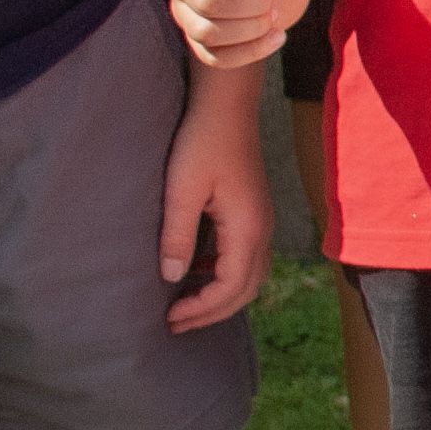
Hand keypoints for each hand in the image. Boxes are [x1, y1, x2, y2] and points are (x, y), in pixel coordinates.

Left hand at [158, 69, 272, 332]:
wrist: (227, 105)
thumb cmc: (202, 142)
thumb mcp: (181, 190)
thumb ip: (177, 236)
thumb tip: (172, 277)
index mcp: (247, 228)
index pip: (230, 288)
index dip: (201, 309)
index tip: (169, 317)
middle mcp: (261, 230)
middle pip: (246, 290)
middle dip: (212, 313)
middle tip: (174, 324)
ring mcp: (261, 221)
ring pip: (249, 276)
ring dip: (220, 296)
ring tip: (185, 304)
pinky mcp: (253, 212)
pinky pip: (246, 258)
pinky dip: (224, 275)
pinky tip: (198, 271)